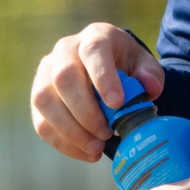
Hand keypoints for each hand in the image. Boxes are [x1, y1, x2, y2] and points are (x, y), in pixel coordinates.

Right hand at [29, 22, 164, 161]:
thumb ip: (151, 74)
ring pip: (45, 101)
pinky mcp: (38, 97)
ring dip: (70, 130)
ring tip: (96, 148)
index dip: (103, 78)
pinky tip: (85, 152)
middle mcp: (64, 50)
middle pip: (64, 78)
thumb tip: (150, 88)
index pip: (94, 52)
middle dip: (85, 111)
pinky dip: (62, 142)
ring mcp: (45, 72)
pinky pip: (41, 122)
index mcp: (95, 37)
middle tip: (106, 133)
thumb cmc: (126, 65)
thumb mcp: (144, 64)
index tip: (117, 103)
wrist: (105, 67)